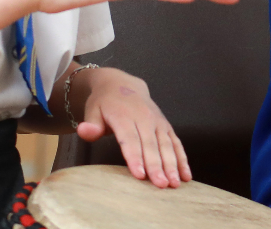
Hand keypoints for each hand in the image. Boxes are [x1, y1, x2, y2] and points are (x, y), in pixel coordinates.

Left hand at [76, 69, 192, 187]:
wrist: (122, 84)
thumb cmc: (105, 103)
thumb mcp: (92, 110)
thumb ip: (91, 124)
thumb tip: (85, 131)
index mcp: (124, 116)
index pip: (130, 139)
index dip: (135, 158)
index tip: (140, 175)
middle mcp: (144, 118)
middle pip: (150, 145)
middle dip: (157, 166)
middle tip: (161, 184)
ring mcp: (158, 122)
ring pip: (166, 145)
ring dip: (172, 165)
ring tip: (175, 183)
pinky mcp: (166, 126)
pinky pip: (176, 143)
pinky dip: (182, 159)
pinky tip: (186, 175)